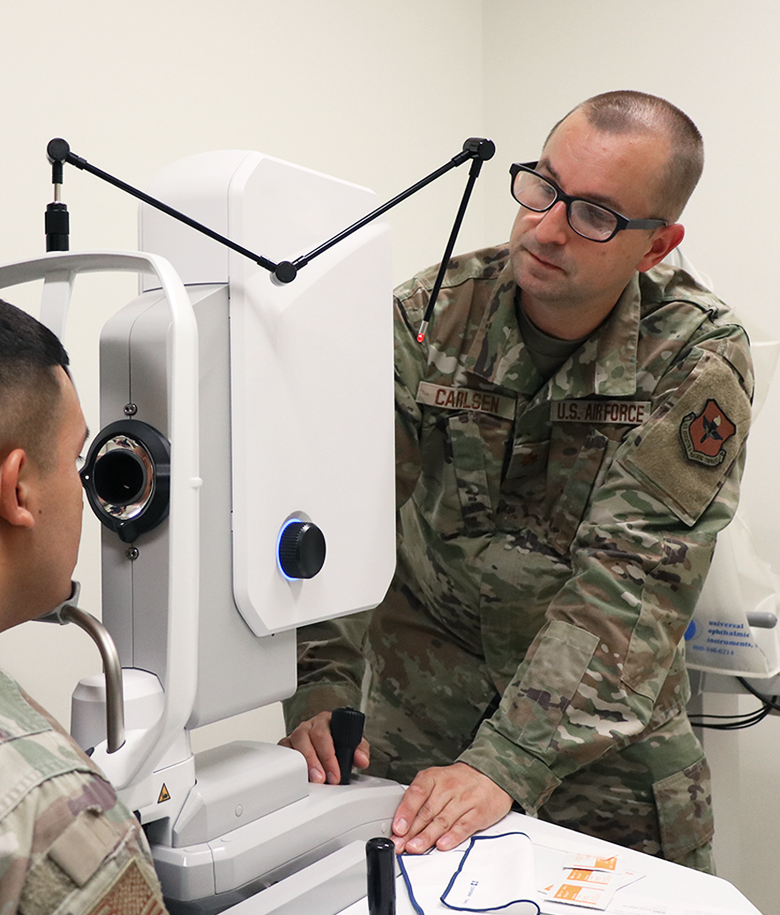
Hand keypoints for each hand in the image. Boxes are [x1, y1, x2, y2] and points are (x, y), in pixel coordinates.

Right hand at [278, 710, 370, 784]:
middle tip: (323, 779)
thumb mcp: (353, 744)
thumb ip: (360, 750)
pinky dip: (288, 763)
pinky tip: (297, 775)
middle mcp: (309, 726)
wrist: (329, 743)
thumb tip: (361, 759)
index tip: (335, 773)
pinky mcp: (286, 745)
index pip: (324, 734)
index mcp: (326, 720)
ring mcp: (296, 735)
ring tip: (312, 780)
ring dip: (303, 764)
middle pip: (307, 739)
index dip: (329, 755)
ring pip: (293, 744)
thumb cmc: (339, 742)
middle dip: (315, 762)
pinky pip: (283, 751)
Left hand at [391, 762, 511, 853]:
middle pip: (427, 811)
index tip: (397, 828)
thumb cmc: (459, 782)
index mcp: (434, 777)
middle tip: (400, 845)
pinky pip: (464, 826)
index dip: (406, 811)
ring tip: (415, 848)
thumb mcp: (437, 781)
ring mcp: (465, 800)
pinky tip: (442, 845)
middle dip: (411, 831)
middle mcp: (449, 787)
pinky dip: (452, 837)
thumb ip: (420, 800)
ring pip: (443, 820)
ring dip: (427, 837)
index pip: (417, 793)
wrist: (492, 775)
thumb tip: (402, 824)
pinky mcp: (479, 812)